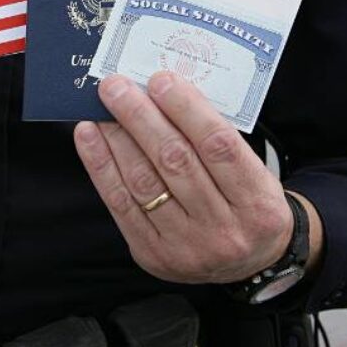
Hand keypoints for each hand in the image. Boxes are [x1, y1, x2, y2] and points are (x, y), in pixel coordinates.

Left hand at [74, 72, 322, 283]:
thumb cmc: (245, 205)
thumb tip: (163, 92)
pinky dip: (100, 166)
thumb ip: (215, 139)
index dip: (187, 110)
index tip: (160, 80)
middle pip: (175, 161)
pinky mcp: (152, 255)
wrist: (247, 265)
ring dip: (117, 138)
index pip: (219, 146)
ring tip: (101, 107)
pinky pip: (120, 204)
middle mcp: (223, 230)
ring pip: (143, 182)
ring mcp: (186, 247)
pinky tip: (89, 137)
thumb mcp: (253, 174)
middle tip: (117, 86)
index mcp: (257, 203)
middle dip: (141, 117)